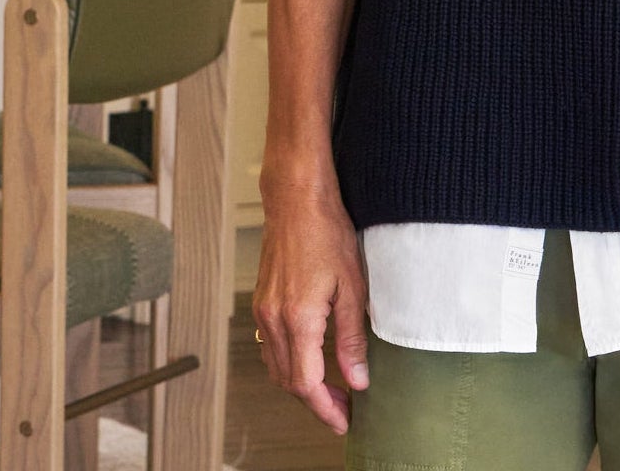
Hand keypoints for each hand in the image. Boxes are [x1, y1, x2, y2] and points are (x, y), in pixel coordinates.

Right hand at [252, 182, 369, 433]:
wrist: (296, 200)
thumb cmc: (326, 232)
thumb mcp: (352, 286)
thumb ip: (352, 337)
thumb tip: (357, 378)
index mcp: (298, 318)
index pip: (306, 383)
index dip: (325, 408)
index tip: (343, 420)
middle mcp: (274, 319)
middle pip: (289, 382)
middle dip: (316, 402)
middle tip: (343, 408)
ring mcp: (263, 311)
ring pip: (277, 367)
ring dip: (301, 385)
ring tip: (331, 388)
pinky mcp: (262, 302)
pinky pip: (272, 347)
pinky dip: (290, 363)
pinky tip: (311, 359)